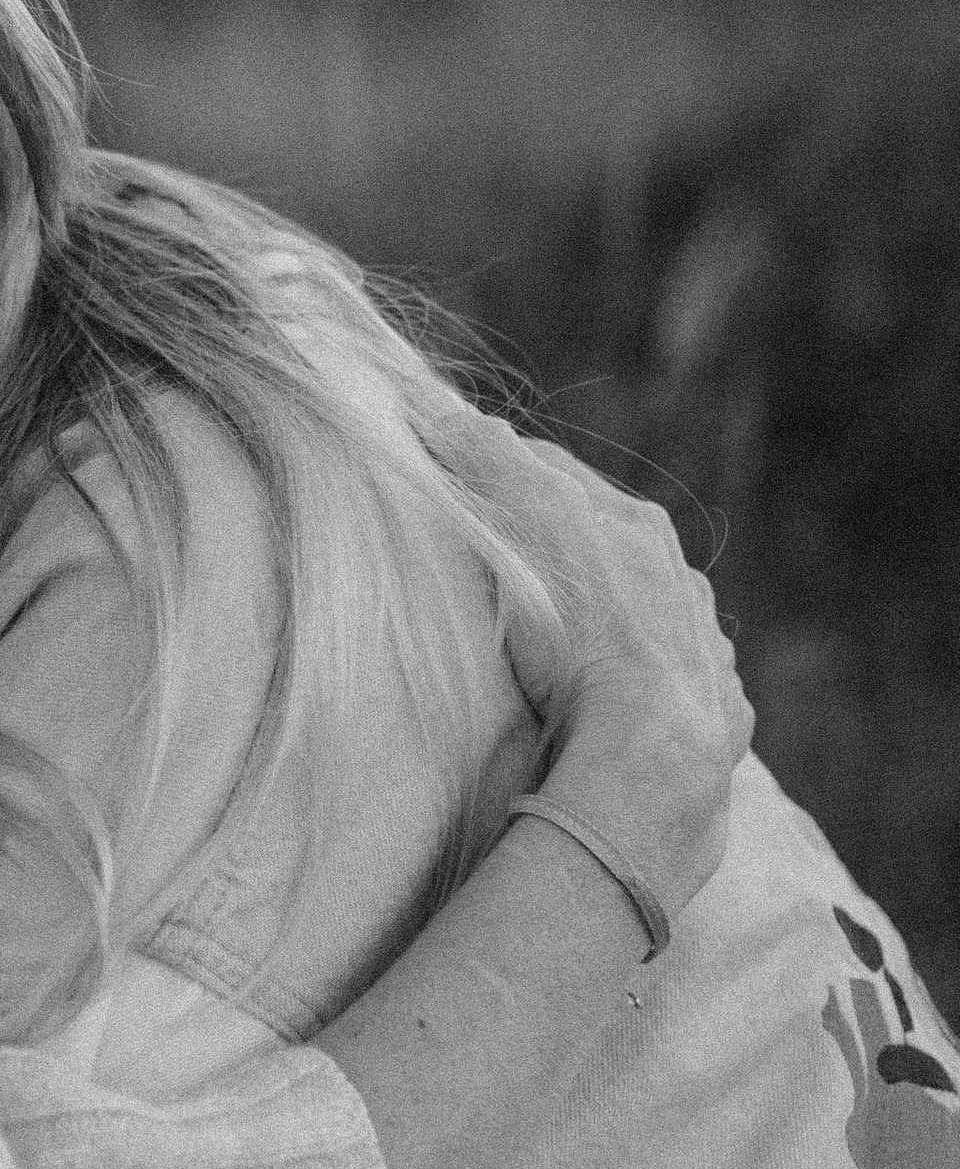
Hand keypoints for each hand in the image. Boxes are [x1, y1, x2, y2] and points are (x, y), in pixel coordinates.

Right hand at [465, 417, 752, 925]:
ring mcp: (705, 652)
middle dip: (563, 543)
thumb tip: (451, 413)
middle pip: (608, 544)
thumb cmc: (584, 636)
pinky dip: (649, 687)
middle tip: (504, 562)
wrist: (653, 755)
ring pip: (653, 615)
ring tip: (566, 644)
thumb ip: (494, 462)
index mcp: (637, 527)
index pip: (555, 476)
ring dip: (614, 618)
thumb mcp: (529, 527)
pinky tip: (619, 706)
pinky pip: (680, 688)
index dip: (501, 471)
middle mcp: (682, 582)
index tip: (457, 477)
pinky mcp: (716, 720)